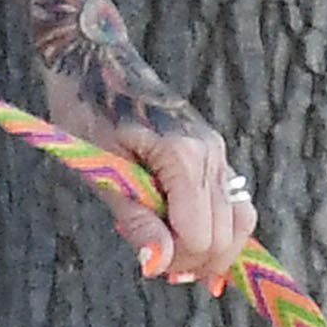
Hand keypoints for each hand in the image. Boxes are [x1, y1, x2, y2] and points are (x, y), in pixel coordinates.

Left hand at [40, 2, 257, 297]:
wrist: (96, 60)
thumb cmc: (88, 112)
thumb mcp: (102, 172)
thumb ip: (136, 220)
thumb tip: (157, 267)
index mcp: (183, 156)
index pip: (199, 237)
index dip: (176, 261)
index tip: (149, 264)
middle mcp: (211, 152)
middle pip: (223, 235)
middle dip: (193, 261)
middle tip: (156, 263)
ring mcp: (217, 150)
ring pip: (238, 221)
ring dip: (209, 249)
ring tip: (174, 253)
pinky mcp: (214, 151)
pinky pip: (232, 202)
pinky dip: (217, 228)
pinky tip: (189, 238)